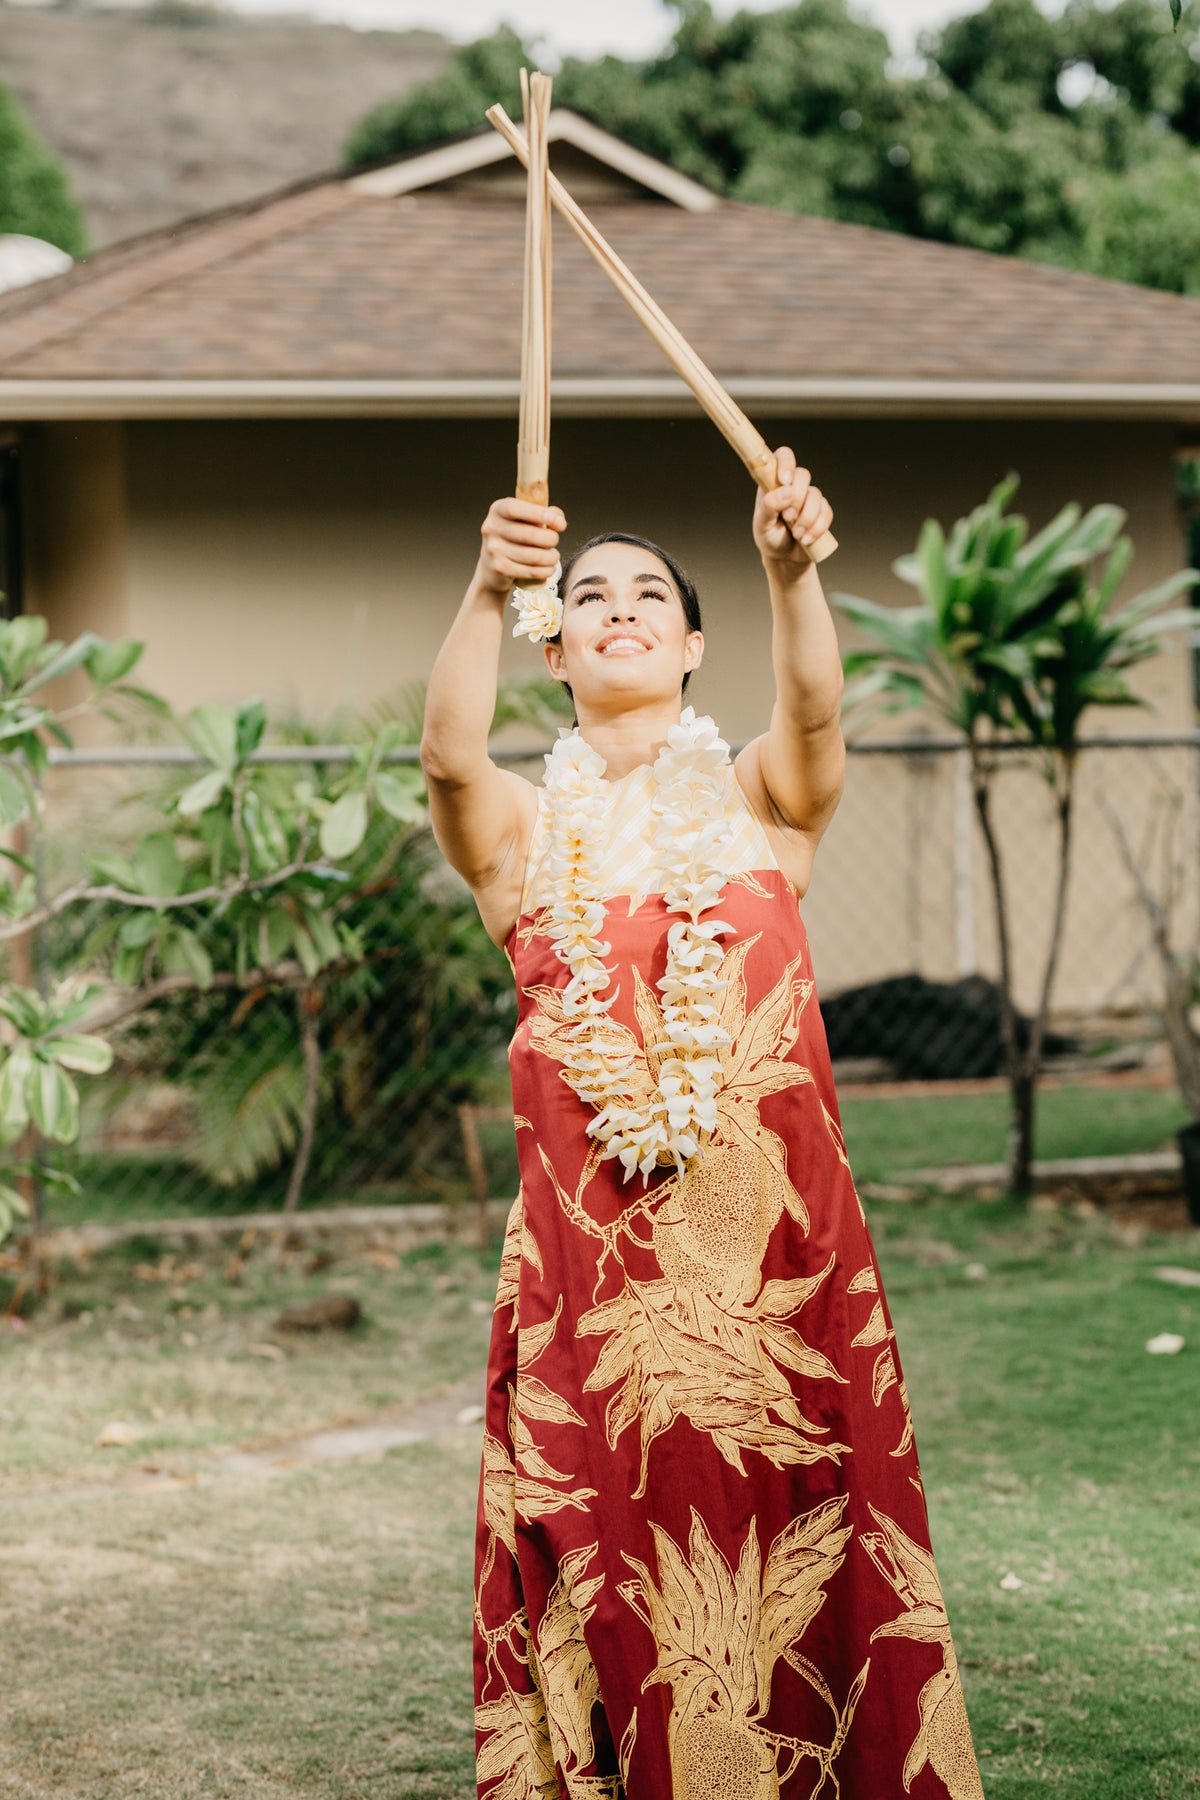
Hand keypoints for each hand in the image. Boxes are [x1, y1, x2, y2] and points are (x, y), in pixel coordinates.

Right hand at [477, 497, 565, 596]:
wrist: (492, 565)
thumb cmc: (514, 537)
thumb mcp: (526, 518)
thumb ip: (545, 513)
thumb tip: (559, 522)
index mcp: (498, 510)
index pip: (514, 509)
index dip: (539, 514)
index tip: (559, 523)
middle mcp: (492, 528)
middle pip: (529, 535)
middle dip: (551, 539)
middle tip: (555, 540)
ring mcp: (494, 549)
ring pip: (533, 556)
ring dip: (551, 557)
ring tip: (553, 556)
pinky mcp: (499, 568)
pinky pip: (531, 571)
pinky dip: (545, 571)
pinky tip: (549, 568)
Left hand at [752, 446, 833, 570]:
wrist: (784, 558)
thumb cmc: (769, 537)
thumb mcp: (762, 524)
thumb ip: (768, 507)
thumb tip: (786, 491)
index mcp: (774, 482)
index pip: (783, 456)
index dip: (786, 463)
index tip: (784, 480)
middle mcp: (793, 485)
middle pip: (803, 474)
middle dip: (797, 498)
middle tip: (787, 517)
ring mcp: (809, 497)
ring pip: (816, 495)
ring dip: (807, 517)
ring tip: (797, 534)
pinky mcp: (822, 511)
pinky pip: (826, 512)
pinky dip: (817, 527)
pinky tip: (806, 539)